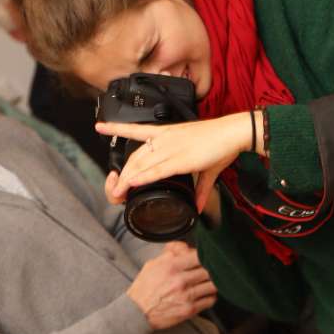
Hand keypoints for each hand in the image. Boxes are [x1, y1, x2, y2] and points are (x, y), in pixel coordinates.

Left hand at [98, 111, 253, 213]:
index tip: (99, 126)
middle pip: (134, 157)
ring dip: (127, 180)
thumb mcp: (206, 168)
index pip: (136, 129)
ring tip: (117, 192)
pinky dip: (142, 177)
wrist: (233, 133)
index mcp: (167, 134)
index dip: (116, 128)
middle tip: (113, 188)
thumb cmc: (221, 145)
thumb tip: (198, 207)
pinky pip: (157, 169)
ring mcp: (171, 148)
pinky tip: (131, 183)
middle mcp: (165, 139)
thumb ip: (200, 190)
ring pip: (141, 164)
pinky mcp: (181, 159)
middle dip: (121, 175)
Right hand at [126, 241, 218, 329]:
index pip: (199, 256)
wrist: (138, 313)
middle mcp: (180, 281)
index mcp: (171, 266)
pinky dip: (210, 296)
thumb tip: (186, 247)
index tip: (202, 259)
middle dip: (209, 269)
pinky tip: (204, 294)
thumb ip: (171, 253)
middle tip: (205, 271)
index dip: (204, 256)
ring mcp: (186, 296)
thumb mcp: (153, 264)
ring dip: (212, 282)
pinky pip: (211, 300)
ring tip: (205, 283)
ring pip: (213, 285)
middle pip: (209, 270)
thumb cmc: (145, 288)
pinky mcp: (190, 310)